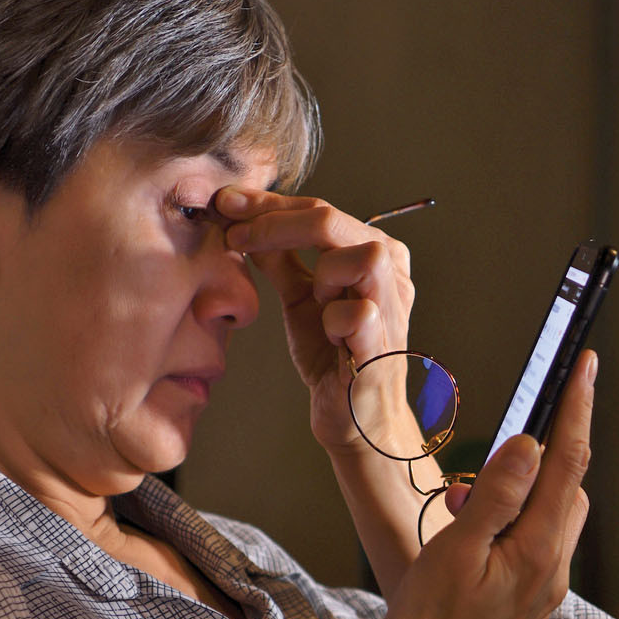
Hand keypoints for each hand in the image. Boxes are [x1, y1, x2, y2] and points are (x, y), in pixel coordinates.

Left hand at [216, 187, 414, 452]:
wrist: (353, 417)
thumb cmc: (333, 354)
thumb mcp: (300, 297)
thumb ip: (282, 259)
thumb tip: (244, 219)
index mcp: (374, 251)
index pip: (319, 209)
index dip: (268, 204)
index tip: (225, 202)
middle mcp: (392, 271)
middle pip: (332, 219)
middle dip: (274, 222)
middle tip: (233, 233)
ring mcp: (393, 307)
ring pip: (361, 256)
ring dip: (323, 273)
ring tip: (313, 300)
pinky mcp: (385, 346)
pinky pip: (357, 315)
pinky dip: (332, 322)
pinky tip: (330, 337)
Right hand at [377, 349, 596, 618]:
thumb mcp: (454, 553)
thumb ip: (496, 496)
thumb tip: (531, 443)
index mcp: (540, 551)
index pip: (569, 462)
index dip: (578, 407)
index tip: (585, 363)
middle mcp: (554, 568)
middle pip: (567, 486)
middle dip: (539, 453)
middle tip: (489, 450)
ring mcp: (544, 587)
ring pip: (549, 516)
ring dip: (517, 494)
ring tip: (459, 504)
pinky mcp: (527, 600)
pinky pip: (531, 543)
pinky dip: (507, 523)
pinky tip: (465, 536)